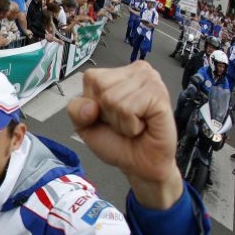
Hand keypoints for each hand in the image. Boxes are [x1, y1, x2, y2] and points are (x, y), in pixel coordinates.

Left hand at [68, 61, 182, 209]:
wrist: (140, 164)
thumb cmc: (117, 141)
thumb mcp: (84, 125)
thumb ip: (76, 110)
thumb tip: (90, 106)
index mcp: (119, 72)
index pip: (91, 78)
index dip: (93, 104)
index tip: (108, 116)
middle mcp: (138, 70)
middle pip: (101, 87)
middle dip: (108, 113)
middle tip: (124, 121)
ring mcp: (151, 80)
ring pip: (113, 98)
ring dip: (120, 121)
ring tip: (133, 124)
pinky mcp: (159, 94)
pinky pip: (128, 108)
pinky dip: (130, 125)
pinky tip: (142, 126)